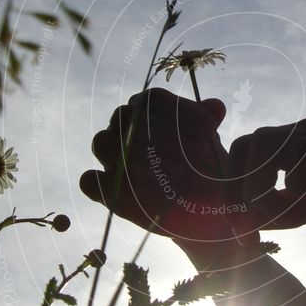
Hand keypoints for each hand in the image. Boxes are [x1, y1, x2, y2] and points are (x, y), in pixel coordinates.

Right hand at [79, 88, 256, 248]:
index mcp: (149, 110)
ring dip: (138, 156)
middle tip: (194, 153)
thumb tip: (215, 107)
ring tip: (176, 171)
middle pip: (125, 117)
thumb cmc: (205, 168)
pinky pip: (90, 182)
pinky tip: (142, 192)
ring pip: (103, 143)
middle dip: (162, 134)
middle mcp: (124, 128)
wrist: (204, 206)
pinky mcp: (106, 189)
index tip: (209, 130)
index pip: (153, 99)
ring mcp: (111, 158)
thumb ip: (208, 123)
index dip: (180, 111)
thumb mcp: (211, 145)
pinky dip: (111, 184)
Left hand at [226, 113, 305, 234]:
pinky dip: (300, 202)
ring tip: (280, 227)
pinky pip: (303, 171)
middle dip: (237, 191)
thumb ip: (301, 203)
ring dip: (262, 196)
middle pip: (249, 142)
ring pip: (268, 150)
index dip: (235, 186)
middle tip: (247, 233)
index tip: (242, 228)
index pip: (250, 147)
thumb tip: (262, 217)